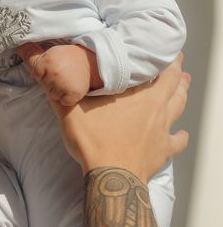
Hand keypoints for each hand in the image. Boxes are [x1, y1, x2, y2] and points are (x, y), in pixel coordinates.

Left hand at [17, 42, 102, 105]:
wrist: (93, 61)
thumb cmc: (69, 57)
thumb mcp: (51, 53)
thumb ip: (33, 53)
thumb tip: (19, 47)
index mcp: (48, 61)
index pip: (36, 74)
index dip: (44, 72)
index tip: (55, 67)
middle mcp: (54, 73)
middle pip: (45, 85)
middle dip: (52, 81)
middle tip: (64, 73)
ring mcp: (63, 85)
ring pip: (53, 94)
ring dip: (60, 90)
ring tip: (69, 80)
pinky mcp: (72, 95)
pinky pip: (64, 101)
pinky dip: (68, 98)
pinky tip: (73, 87)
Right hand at [48, 56, 188, 179]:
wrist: (112, 177)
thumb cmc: (95, 141)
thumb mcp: (71, 112)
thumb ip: (59, 91)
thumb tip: (42, 72)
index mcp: (143, 95)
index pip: (163, 70)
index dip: (167, 59)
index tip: (166, 49)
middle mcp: (158, 109)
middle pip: (176, 86)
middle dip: (177, 73)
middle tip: (178, 63)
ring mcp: (163, 131)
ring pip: (179, 108)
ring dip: (181, 96)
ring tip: (183, 87)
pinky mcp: (162, 151)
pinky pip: (177, 142)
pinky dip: (180, 137)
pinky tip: (181, 135)